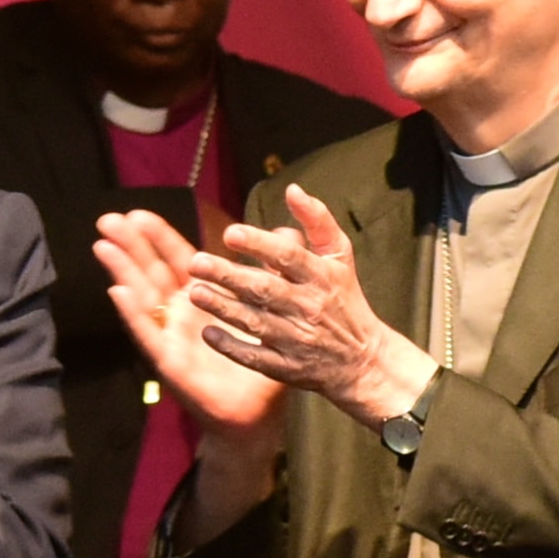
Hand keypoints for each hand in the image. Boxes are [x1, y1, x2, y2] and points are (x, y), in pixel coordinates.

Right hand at [98, 208, 287, 541]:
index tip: (139, 212)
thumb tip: (288, 233)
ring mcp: (171, 338)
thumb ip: (278, 270)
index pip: (177, 260)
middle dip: (129, 245)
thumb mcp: (274, 312)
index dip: (158, 236)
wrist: (259, 415)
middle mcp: (181, 315)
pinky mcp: (169, 362)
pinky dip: (133, 313)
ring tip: (104, 246)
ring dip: (122, 271)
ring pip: (142, 298)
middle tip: (108, 218)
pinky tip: (119, 293)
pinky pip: (148, 334)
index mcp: (203, 299)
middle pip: (150, 272)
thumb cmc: (263, 364)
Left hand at [179, 189, 432, 430]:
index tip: (230, 233)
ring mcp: (297, 340)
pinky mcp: (286, 367)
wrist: (363, 359)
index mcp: (323, 278)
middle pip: (265, 289)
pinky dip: (231, 346)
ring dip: (223, 307)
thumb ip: (318, 221)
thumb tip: (293, 190)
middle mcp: (309, 308)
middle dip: (229, 275)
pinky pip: (254, 357)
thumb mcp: (340, 257)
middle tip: (195, 262)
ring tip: (194, 292)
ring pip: (255, 322)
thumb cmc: (344, 299)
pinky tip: (208, 333)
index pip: (289, 258)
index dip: (260, 244)